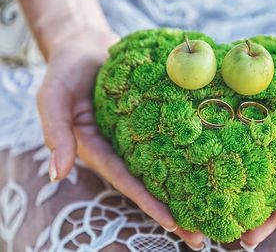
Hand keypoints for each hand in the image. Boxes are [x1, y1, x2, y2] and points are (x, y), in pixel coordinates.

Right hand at [37, 30, 204, 249]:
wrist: (86, 48)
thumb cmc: (66, 73)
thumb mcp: (53, 99)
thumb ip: (55, 132)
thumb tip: (58, 172)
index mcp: (99, 152)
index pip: (127, 182)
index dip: (149, 202)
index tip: (173, 222)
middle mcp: (123, 149)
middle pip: (152, 184)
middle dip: (176, 210)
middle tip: (203, 237)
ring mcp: (140, 136)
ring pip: (167, 166)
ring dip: (190, 188)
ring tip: (217, 209)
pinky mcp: (154, 120)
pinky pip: (173, 138)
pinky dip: (190, 153)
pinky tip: (214, 163)